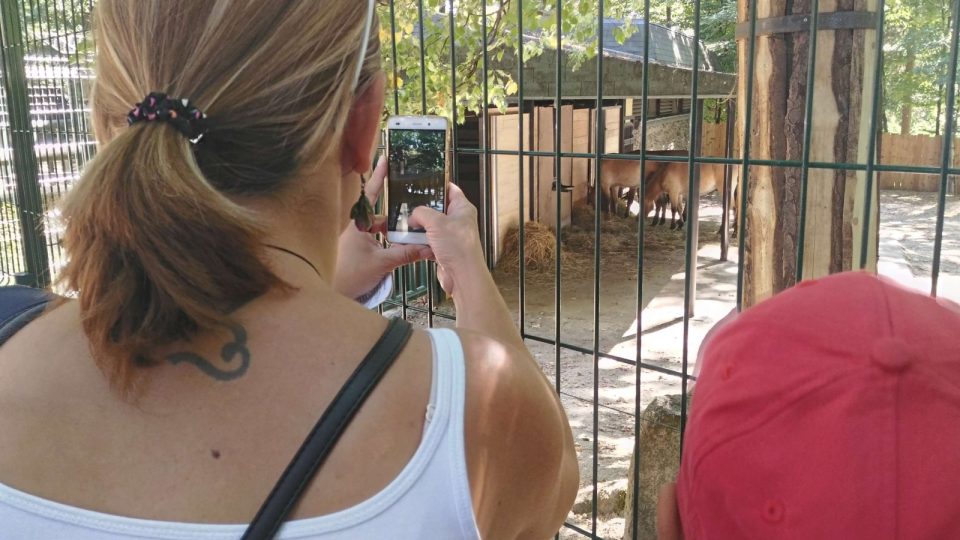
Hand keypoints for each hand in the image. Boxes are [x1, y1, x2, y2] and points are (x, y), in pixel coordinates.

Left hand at [333, 156, 432, 301]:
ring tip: (414, 233)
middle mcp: (355, 227)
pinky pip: (377, 239)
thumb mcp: (381, 264)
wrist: (332, 296)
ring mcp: (355, 238)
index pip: (370, 194)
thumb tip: (428, 247)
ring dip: (394, 231)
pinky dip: (389, 242)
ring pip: (380, 229)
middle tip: (415, 207)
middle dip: (398, 214)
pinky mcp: (357, 249)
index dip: (378, 176)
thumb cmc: (348, 276)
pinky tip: (402, 247)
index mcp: (357, 224)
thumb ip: (405, 254)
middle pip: (380, 214)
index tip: (385, 160)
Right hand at [407, 182, 485, 297]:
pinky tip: (411, 242)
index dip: (438, 185)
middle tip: (409, 208)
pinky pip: (428, 242)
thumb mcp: (436, 222)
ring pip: (430, 227)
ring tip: (407, 226)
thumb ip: (421, 213)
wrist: (462, 276)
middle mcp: (458, 221)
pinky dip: (419, 243)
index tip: (425, 183)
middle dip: (423, 210)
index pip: (451, 190)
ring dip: (419, 229)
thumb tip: (413, 215)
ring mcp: (451, 236)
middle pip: (437, 209)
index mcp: (462, 209)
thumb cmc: (459, 248)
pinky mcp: (444, 250)